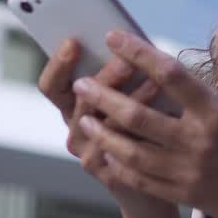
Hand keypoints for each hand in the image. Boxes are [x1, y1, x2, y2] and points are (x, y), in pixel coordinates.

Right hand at [36, 39, 178, 217]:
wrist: (158, 181)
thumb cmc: (144, 125)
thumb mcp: (128, 93)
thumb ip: (123, 71)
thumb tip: (128, 37)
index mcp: (73, 107)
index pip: (52, 86)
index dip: (59, 65)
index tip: (74, 42)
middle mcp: (77, 132)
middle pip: (81, 101)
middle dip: (105, 78)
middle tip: (126, 60)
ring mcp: (91, 155)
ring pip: (105, 124)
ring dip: (132, 98)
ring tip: (154, 80)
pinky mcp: (113, 174)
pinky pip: (125, 148)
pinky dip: (147, 125)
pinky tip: (166, 109)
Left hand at [72, 23, 217, 217]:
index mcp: (216, 110)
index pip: (170, 74)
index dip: (138, 53)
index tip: (114, 37)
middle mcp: (198, 140)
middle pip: (139, 115)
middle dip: (104, 97)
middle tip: (82, 83)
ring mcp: (188, 170)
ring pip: (132, 151)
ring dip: (103, 133)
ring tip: (82, 118)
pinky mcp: (183, 194)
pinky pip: (141, 179)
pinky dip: (118, 165)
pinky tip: (103, 152)